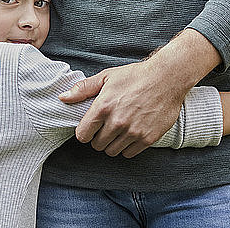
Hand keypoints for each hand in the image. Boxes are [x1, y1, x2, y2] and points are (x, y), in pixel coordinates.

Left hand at [60, 28, 220, 157]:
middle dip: (99, 138)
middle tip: (106, 127)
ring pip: (112, 151)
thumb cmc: (135, 76)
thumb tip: (63, 98)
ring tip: (119, 131)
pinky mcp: (148, 138)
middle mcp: (117, 121)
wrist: (167, 78)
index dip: (84, 132)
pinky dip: (128, 147)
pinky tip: (130, 134)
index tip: (90, 128)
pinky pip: (129, 153)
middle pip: (97, 145)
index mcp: (103, 107)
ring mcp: (133, 131)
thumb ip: (83, 89)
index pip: (82, 135)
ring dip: (113, 144)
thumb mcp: (106, 77)